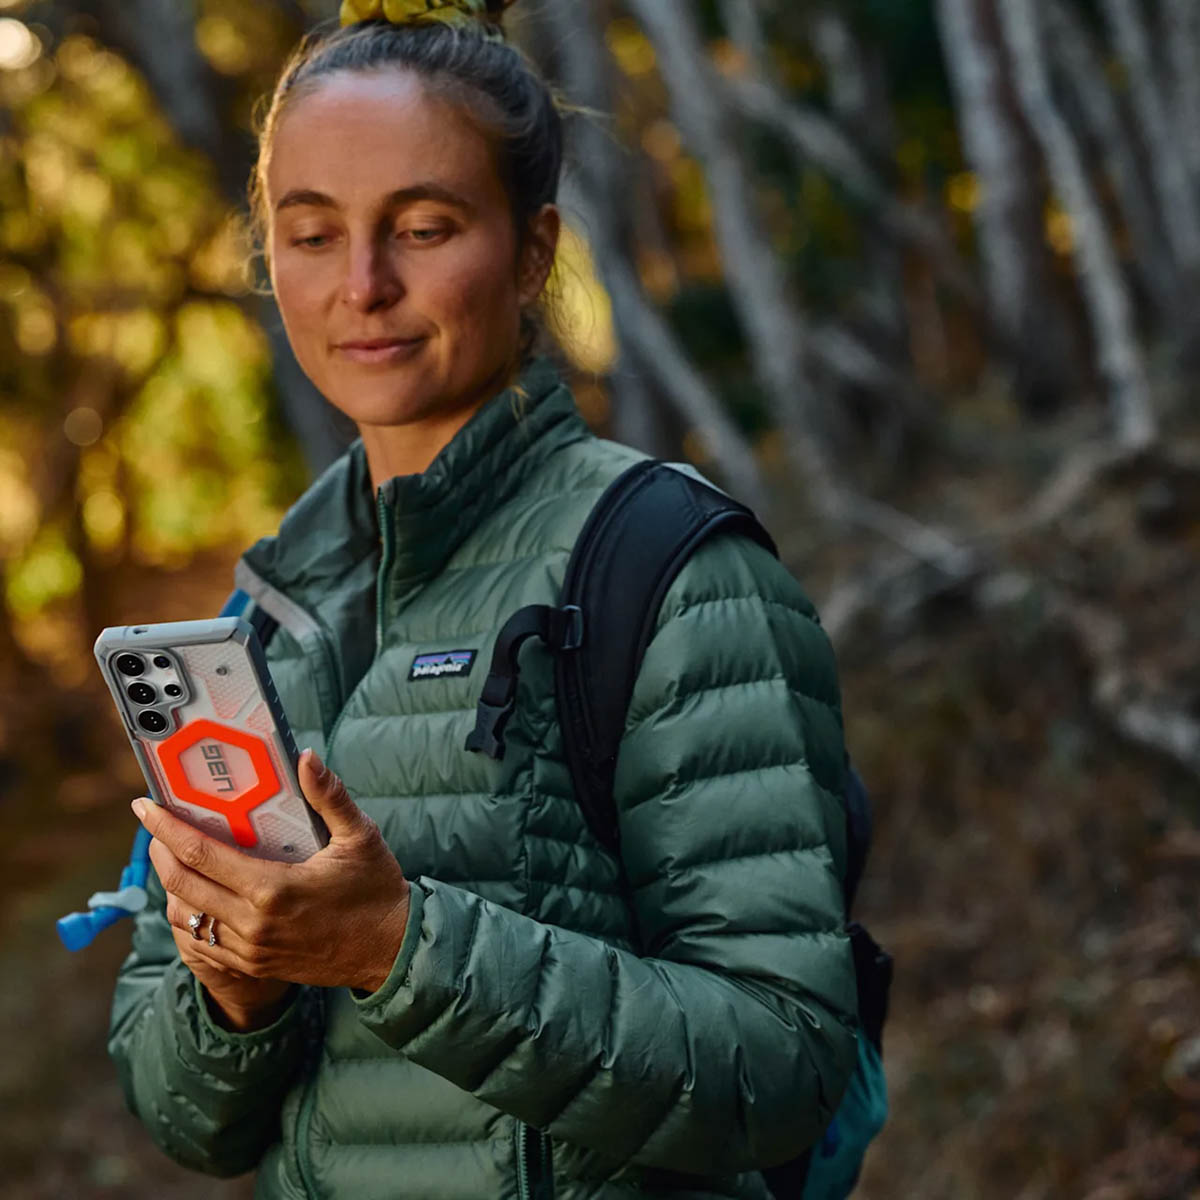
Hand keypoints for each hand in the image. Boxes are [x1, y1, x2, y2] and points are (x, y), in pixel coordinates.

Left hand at [135, 750, 410, 1025]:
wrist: (392, 950)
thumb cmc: (377, 889)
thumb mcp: (361, 837)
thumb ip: (330, 796)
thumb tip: (306, 758)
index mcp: (273, 889)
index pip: (200, 854)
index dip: (165, 828)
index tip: (144, 807)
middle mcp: (253, 924)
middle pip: (181, 885)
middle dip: (158, 851)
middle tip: (152, 826)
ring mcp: (250, 950)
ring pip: (186, 917)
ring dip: (172, 885)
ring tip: (172, 857)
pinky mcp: (253, 966)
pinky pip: (202, 943)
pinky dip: (189, 915)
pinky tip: (195, 895)